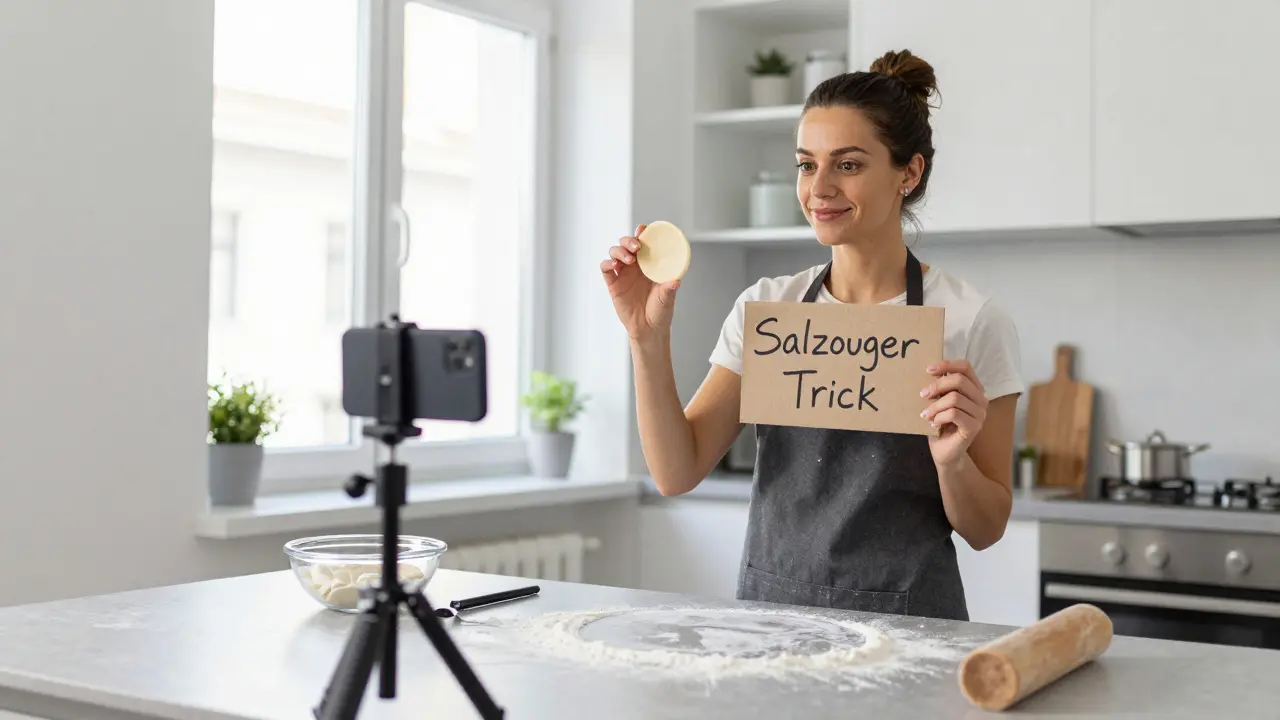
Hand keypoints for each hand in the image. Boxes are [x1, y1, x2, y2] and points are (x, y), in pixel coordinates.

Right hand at [600, 223, 680, 342]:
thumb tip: (676, 281)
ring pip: (615, 253)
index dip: (642, 233)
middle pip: (627, 244)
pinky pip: (606, 269)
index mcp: (650, 264)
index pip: (644, 243)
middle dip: (629, 240)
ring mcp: (623, 274)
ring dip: (619, 251)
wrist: (649, 329)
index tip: (644, 229)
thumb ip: (670, 289)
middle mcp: (635, 266)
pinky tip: (614, 266)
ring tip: (628, 259)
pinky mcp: (613, 284)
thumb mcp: (667, 298)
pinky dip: (607, 263)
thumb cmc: (660, 311)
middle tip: (636, 246)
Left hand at [920, 360, 987, 469]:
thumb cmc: (940, 424)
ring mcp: (980, 414)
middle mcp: (981, 400)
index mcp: (974, 389)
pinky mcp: (974, 427)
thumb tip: (929, 372)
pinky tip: (933, 423)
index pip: (965, 367)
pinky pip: (954, 414)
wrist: (944, 452)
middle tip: (923, 395)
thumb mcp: (938, 401)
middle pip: (960, 380)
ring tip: (926, 414)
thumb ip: (939, 387)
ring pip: (955, 398)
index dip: (947, 365)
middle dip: (937, 386)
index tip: (928, 370)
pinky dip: (939, 417)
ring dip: (935, 406)